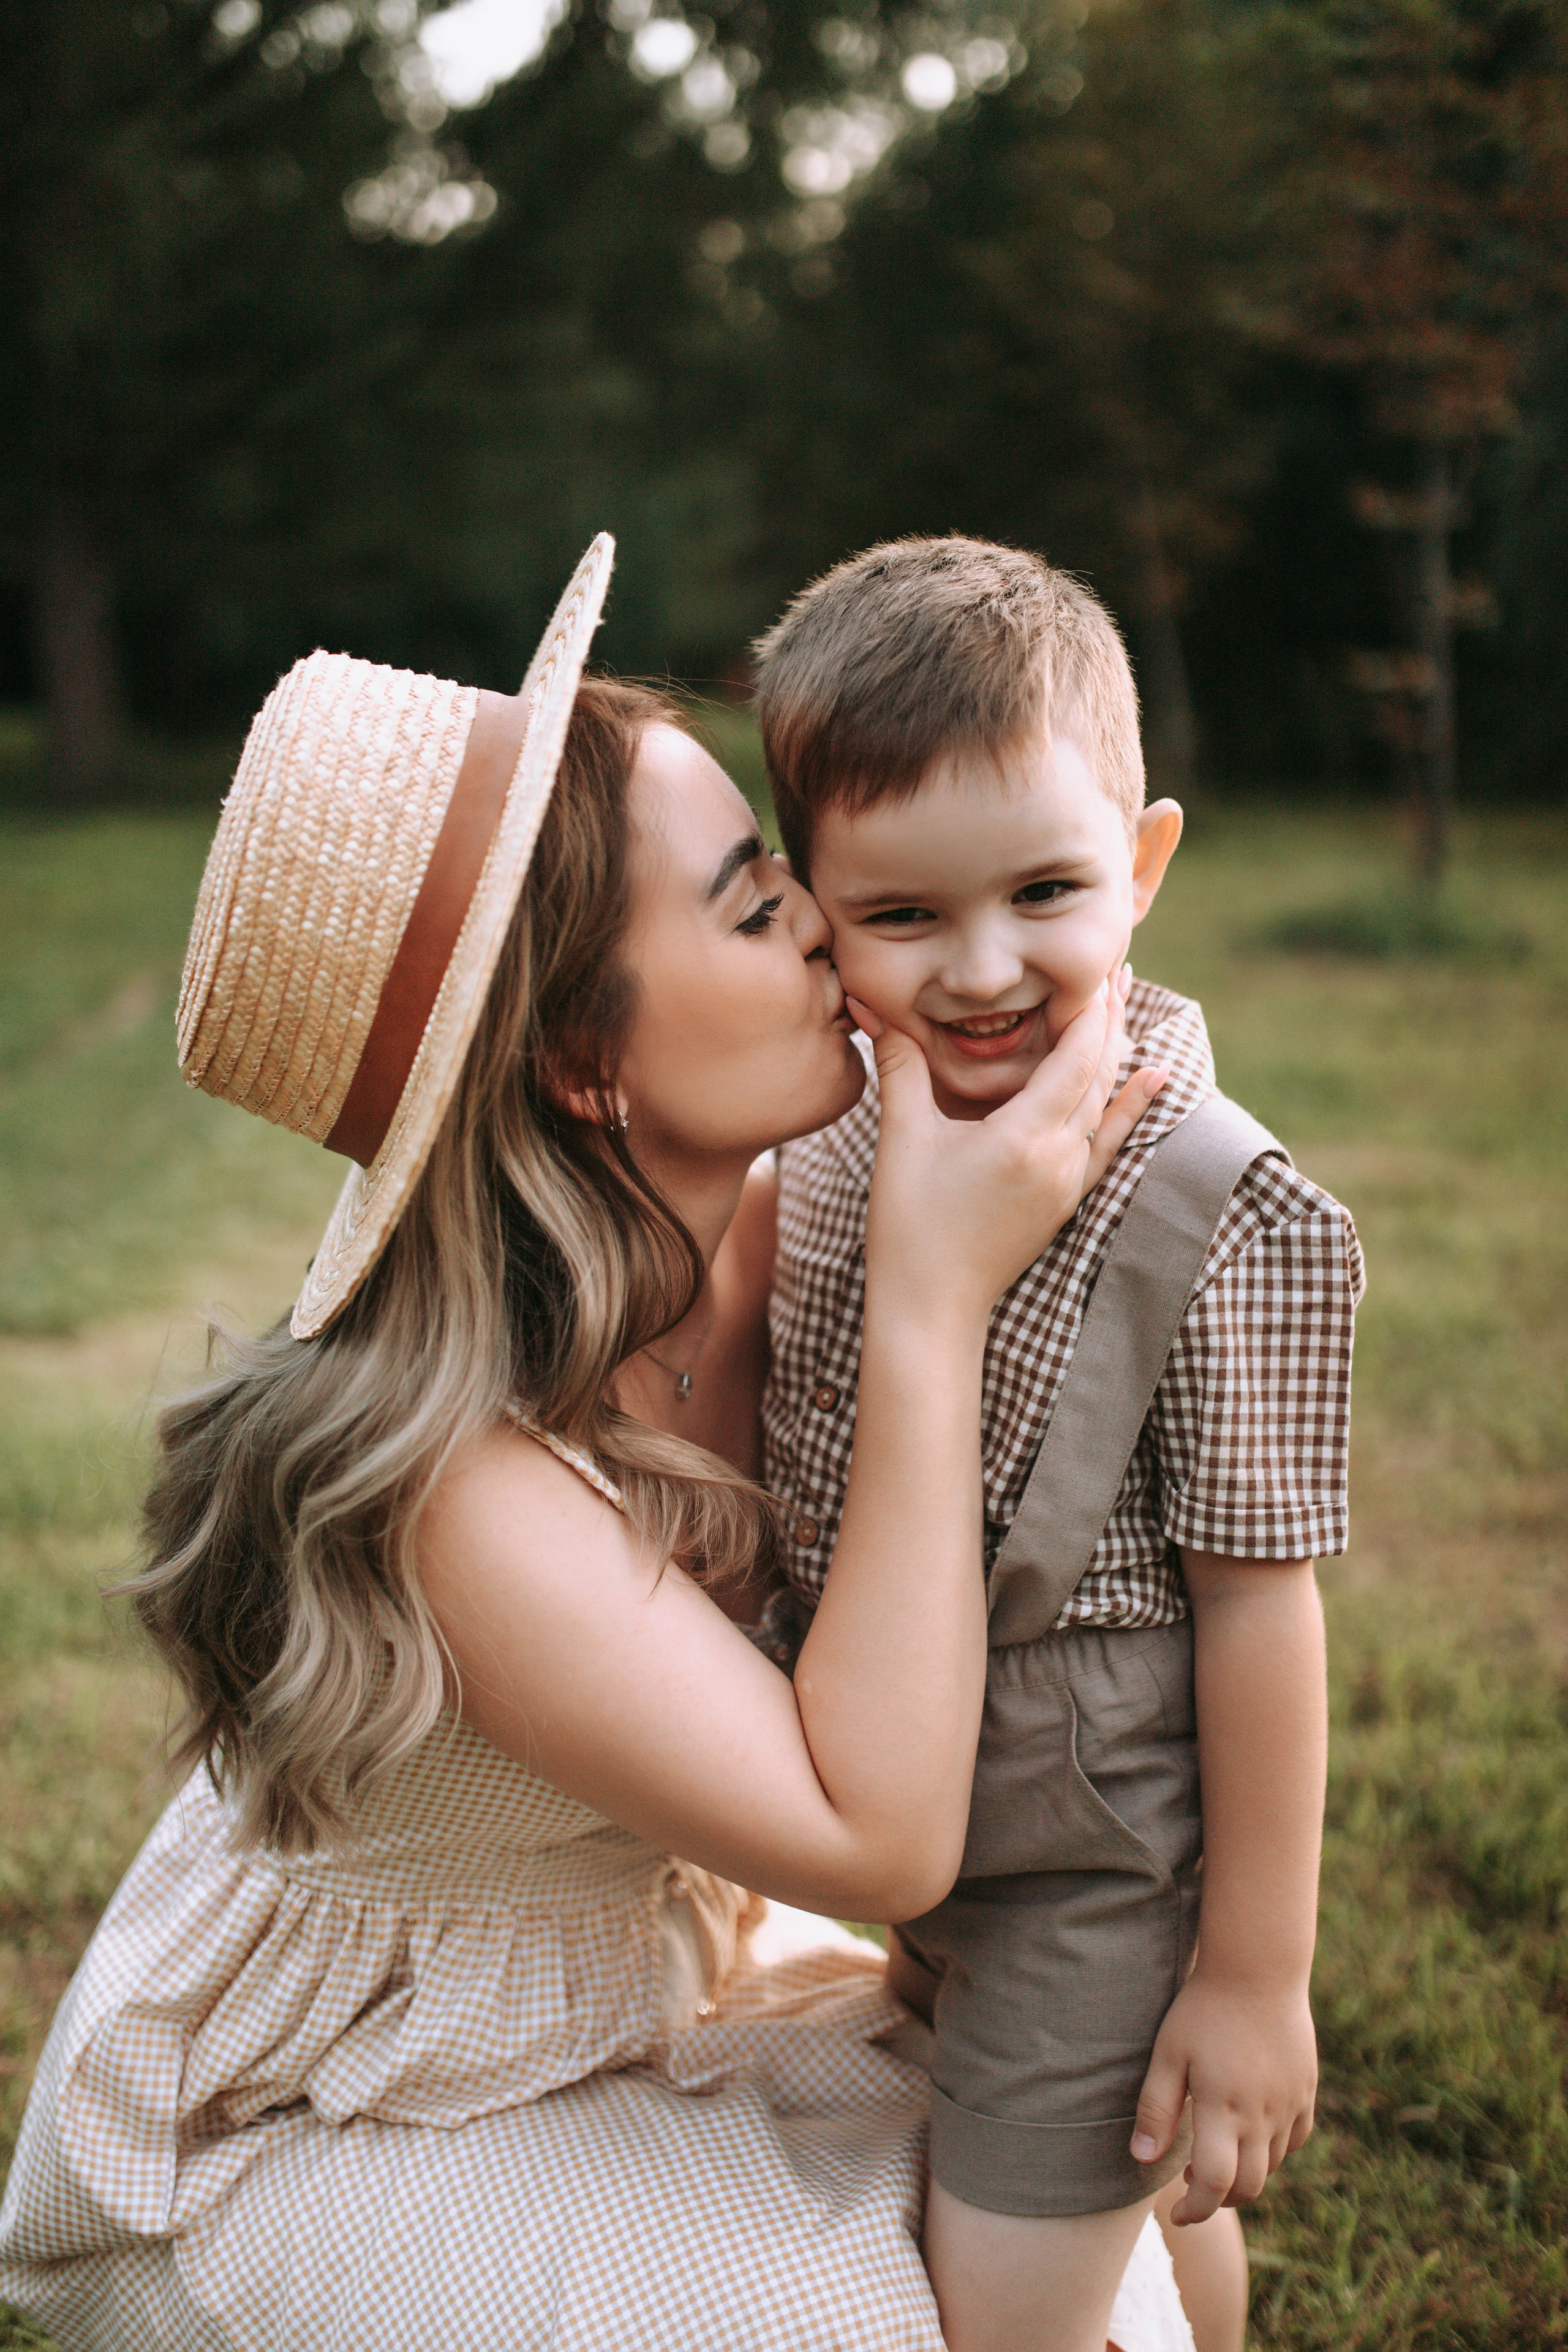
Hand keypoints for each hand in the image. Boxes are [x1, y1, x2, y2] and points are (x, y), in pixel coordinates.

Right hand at [857, 965, 1166, 1326]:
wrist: (931, 1306)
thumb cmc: (910, 1225)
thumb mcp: (902, 1139)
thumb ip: (899, 1067)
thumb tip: (873, 1006)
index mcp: (1023, 1136)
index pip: (1074, 1058)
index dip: (1088, 1010)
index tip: (1094, 967)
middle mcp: (1059, 1156)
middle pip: (1098, 1074)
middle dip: (1109, 1019)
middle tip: (1117, 970)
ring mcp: (1067, 1181)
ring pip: (1105, 1103)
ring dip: (1116, 1052)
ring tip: (1126, 1003)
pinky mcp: (1066, 1200)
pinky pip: (1110, 1142)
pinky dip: (1133, 1107)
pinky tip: (1154, 1077)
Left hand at [1131, 1971, 1317, 2224]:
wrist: (1258, 1968)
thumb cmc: (1204, 2008)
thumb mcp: (1168, 2052)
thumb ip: (1156, 2109)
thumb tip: (1141, 2159)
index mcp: (1223, 2108)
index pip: (1214, 2184)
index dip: (1195, 2209)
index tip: (1177, 2212)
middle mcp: (1261, 2115)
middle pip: (1249, 2187)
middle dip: (1219, 2198)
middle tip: (1192, 2181)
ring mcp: (1289, 2104)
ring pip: (1272, 2165)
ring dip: (1245, 2173)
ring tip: (1216, 2150)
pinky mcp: (1305, 2090)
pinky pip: (1294, 2139)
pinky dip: (1273, 2149)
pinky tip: (1249, 2130)